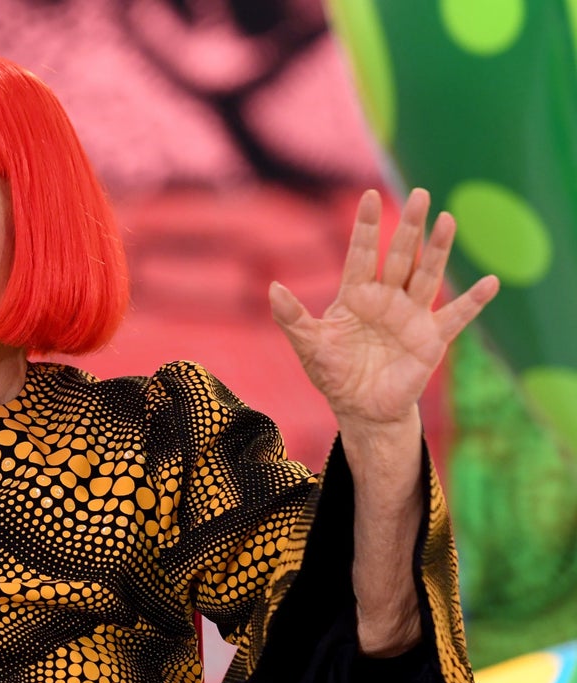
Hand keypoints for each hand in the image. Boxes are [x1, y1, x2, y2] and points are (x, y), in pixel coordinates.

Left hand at [269, 188, 497, 430]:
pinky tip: (490, 282)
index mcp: (356, 295)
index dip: (367, 226)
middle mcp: (387, 298)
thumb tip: (273, 287)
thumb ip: (291, 317)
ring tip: (448, 220)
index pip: (362, 253)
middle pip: (400, 256)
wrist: (360, 408)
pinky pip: (455, 317)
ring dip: (438, 250)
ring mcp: (411, 316)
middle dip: (410, 227)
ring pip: (427, 275)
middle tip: (421, 194)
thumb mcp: (308, 345)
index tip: (370, 195)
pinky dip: (473, 302)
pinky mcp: (431, 340)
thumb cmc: (333, 373)